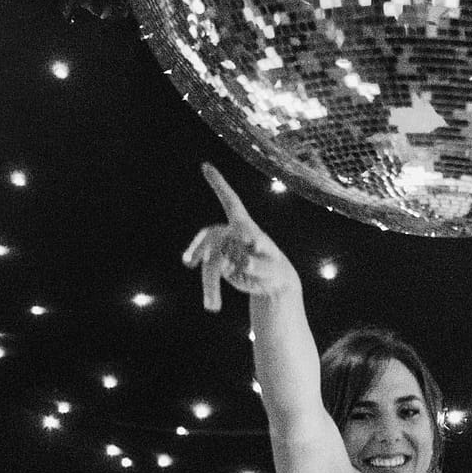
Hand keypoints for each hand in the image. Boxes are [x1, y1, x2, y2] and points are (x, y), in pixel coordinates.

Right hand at [181, 164, 300, 309]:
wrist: (273, 285)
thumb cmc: (276, 273)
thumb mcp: (273, 271)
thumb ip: (259, 266)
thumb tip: (243, 264)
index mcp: (246, 228)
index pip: (231, 202)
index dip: (219, 185)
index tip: (205, 166)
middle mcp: (231, 236)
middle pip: (213, 238)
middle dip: (205, 252)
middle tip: (195, 264)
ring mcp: (224, 250)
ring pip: (209, 261)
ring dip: (209, 283)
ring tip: (213, 307)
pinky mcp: (220, 265)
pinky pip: (209, 272)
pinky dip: (210, 288)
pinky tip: (213, 304)